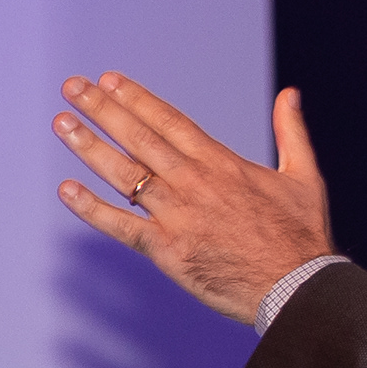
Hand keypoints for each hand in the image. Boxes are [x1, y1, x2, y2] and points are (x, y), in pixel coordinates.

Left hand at [52, 75, 334, 323]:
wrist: (298, 287)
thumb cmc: (303, 235)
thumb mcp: (305, 176)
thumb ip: (292, 133)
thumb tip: (290, 94)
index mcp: (222, 163)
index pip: (169, 121)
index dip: (136, 98)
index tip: (108, 80)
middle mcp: (194, 183)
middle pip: (139, 138)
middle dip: (102, 109)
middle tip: (72, 87)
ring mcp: (178, 216)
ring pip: (125, 174)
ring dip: (90, 147)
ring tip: (61, 123)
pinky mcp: (168, 251)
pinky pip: (122, 226)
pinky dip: (92, 209)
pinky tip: (67, 190)